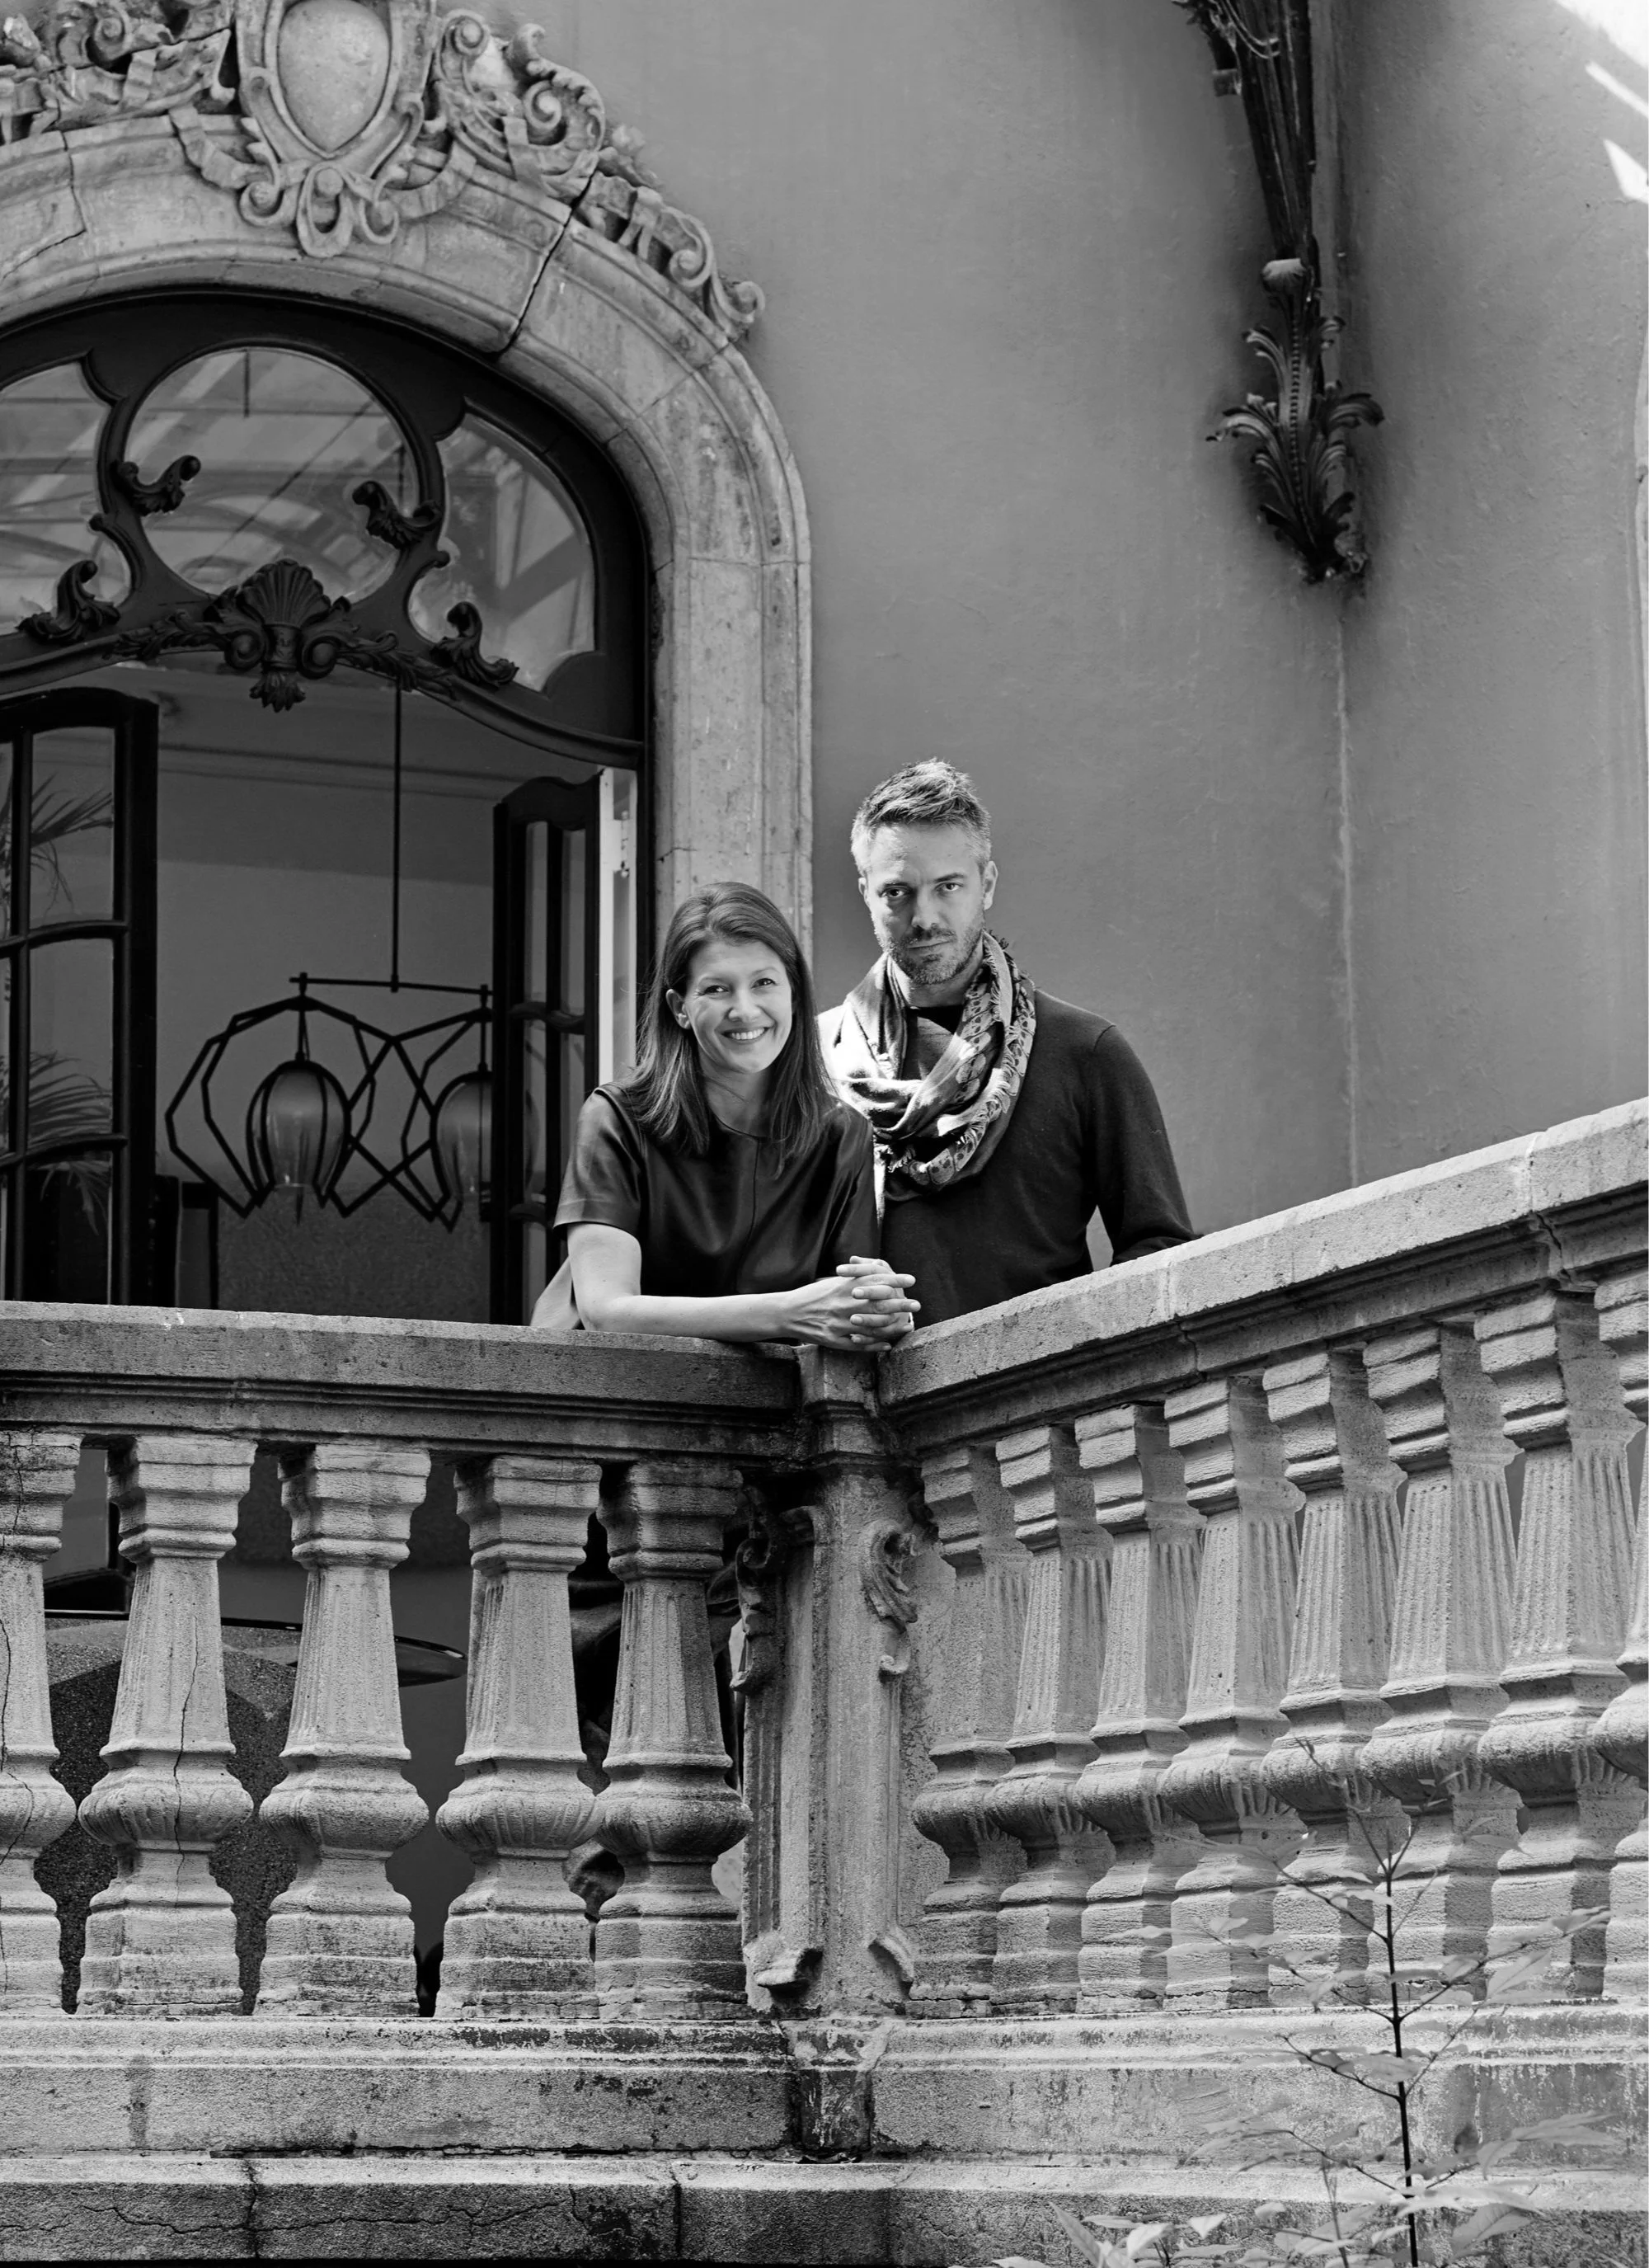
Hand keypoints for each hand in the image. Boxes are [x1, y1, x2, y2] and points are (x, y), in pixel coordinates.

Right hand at [778, 1262, 918, 1348]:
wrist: (786, 1313)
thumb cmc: (811, 1295)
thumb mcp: (831, 1283)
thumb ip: (853, 1280)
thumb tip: (875, 1272)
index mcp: (842, 1288)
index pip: (874, 1281)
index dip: (895, 1279)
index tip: (911, 1279)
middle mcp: (842, 1306)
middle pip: (878, 1304)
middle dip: (900, 1304)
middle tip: (917, 1304)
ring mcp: (838, 1325)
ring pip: (871, 1327)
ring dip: (892, 1327)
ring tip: (908, 1326)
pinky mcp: (833, 1340)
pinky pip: (858, 1345)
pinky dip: (874, 1346)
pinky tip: (888, 1345)